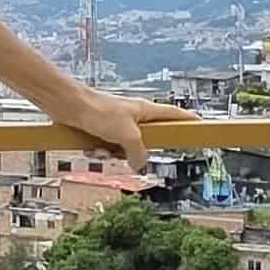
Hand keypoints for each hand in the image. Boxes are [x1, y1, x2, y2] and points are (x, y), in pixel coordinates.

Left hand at [55, 90, 201, 167]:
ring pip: (123, 150)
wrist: (66, 106)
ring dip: (110, 154)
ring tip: (100, 145)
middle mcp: (133, 118)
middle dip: (132, 153)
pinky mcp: (100, 132)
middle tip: (122, 151)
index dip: (190, 121)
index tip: (203, 127)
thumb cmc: (98, 112)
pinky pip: (106, 150)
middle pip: (146, 142)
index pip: (175, 115)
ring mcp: (116, 125)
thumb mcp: (127, 135)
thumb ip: (139, 152)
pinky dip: (98, 151)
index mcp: (146, 111)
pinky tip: (89, 146)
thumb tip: (139, 164)